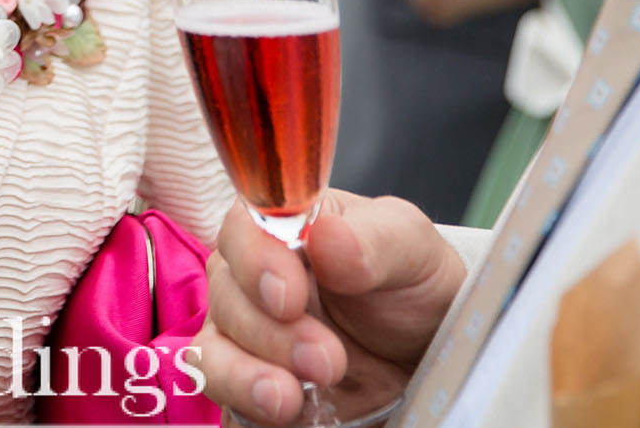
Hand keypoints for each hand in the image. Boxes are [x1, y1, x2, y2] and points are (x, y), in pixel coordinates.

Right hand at [193, 190, 468, 424]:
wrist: (427, 354)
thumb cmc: (412, 286)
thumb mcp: (410, 249)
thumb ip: (373, 240)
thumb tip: (328, 237)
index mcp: (281, 229)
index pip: (241, 230)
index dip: (255, 261)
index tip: (289, 295)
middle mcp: (251, 279)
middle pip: (226, 296)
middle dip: (269, 333)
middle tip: (327, 360)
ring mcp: (246, 335)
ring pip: (212, 351)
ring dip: (244, 376)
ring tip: (289, 399)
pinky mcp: (252, 384)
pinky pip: (226, 397)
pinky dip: (245, 405)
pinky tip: (284, 412)